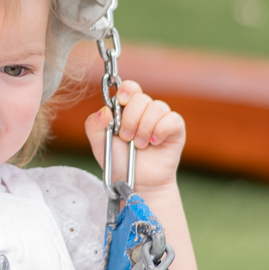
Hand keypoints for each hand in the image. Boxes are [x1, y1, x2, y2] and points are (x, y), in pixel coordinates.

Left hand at [83, 80, 184, 194]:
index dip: (126, 91)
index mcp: (126, 109)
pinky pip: (172, 119)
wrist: (137, 182)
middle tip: (126, 138)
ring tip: (139, 145)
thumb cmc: (119, 162)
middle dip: (130, 120)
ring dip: (144, 128)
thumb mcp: (99, 144)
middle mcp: (144, 110)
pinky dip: (161, 130)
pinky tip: (154, 142)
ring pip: (157, 107)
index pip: (130, 87)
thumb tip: (104, 110)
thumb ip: (93, 125)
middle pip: (141, 98)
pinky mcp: (175, 128)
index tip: (120, 102)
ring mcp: (161, 118)